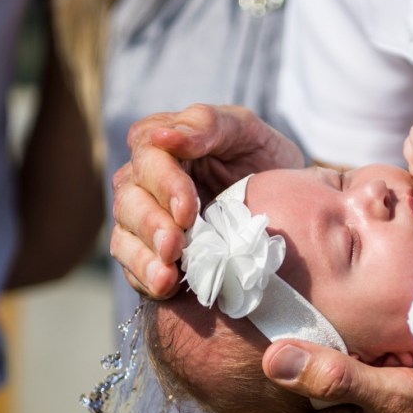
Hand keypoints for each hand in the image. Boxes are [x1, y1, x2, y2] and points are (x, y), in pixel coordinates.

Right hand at [109, 104, 304, 298]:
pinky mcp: (150, 254)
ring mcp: (144, 219)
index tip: (187, 210)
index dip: (163, 184)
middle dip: (151, 224)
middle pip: (129, 198)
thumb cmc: (261, 157)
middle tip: (175, 246)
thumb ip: (208, 125)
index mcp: (163, 144)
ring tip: (168, 274)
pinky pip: (132, 266)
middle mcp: (145, 181)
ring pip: (125, 233)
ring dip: (144, 255)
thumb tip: (166, 137)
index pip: (147, 156)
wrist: (288, 202)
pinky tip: (164, 287)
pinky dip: (145, 277)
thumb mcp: (245, 131)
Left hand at [229, 340, 412, 412]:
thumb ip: (341, 379)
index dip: (235, 406)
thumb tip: (270, 358)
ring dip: (314, 404)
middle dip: (267, 403)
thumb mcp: (409, 400)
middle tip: (243, 354)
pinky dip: (356, 412)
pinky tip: (368, 383)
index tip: (210, 368)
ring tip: (298, 357)